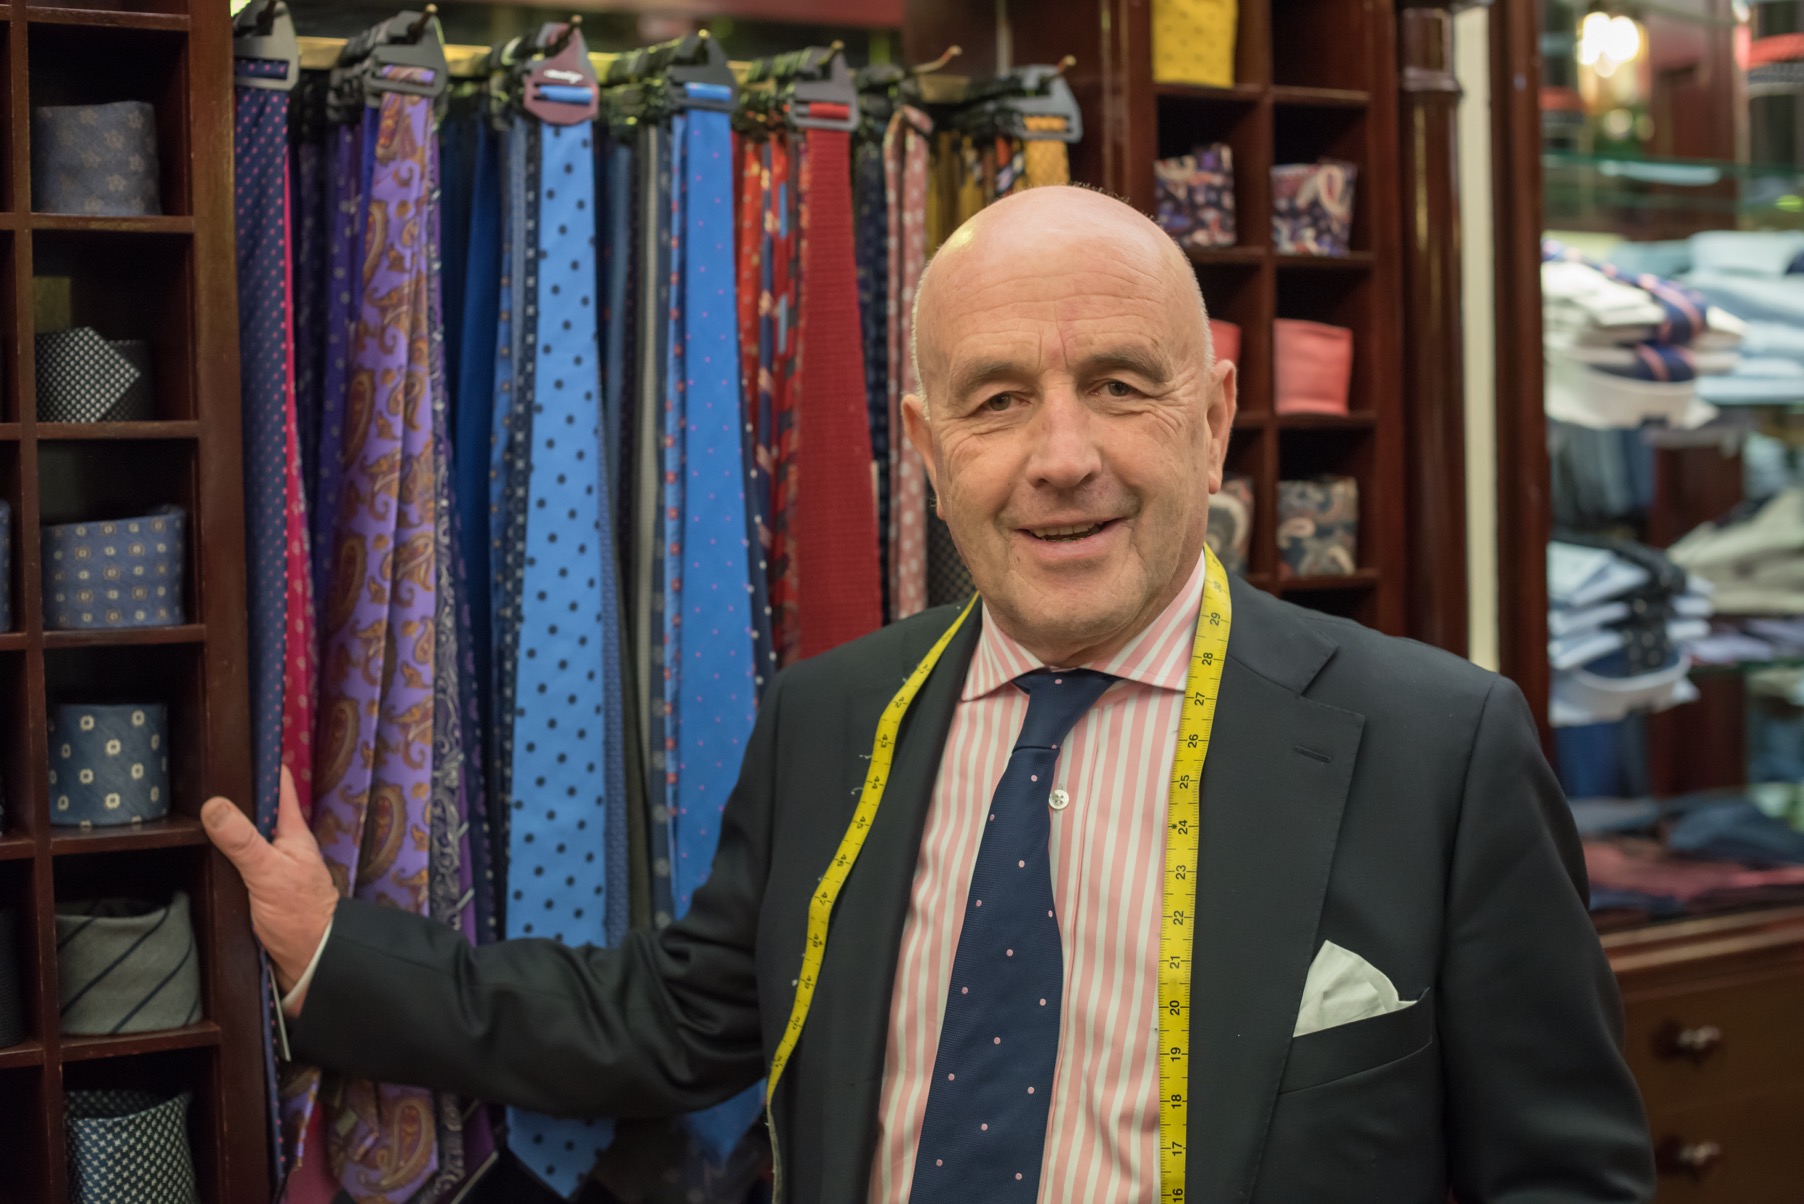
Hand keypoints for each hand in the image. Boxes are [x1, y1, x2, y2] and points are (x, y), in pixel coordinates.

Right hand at [201, 766, 337, 1003]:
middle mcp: (283, 847)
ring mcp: (272, 870)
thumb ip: (243, 841)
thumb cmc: (301, 915)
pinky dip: (222, 857)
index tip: (243, 740)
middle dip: (235, 795)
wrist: (312, 963)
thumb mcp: (269, 872)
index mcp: (292, 834)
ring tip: (190, 809)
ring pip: (246, 839)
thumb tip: (214, 804)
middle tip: (199, 775)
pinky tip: (200, 856)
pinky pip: (238, 865)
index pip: (279, 787)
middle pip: (258, 812)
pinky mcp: (259, 893)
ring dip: (226, 827)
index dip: (265, 763)